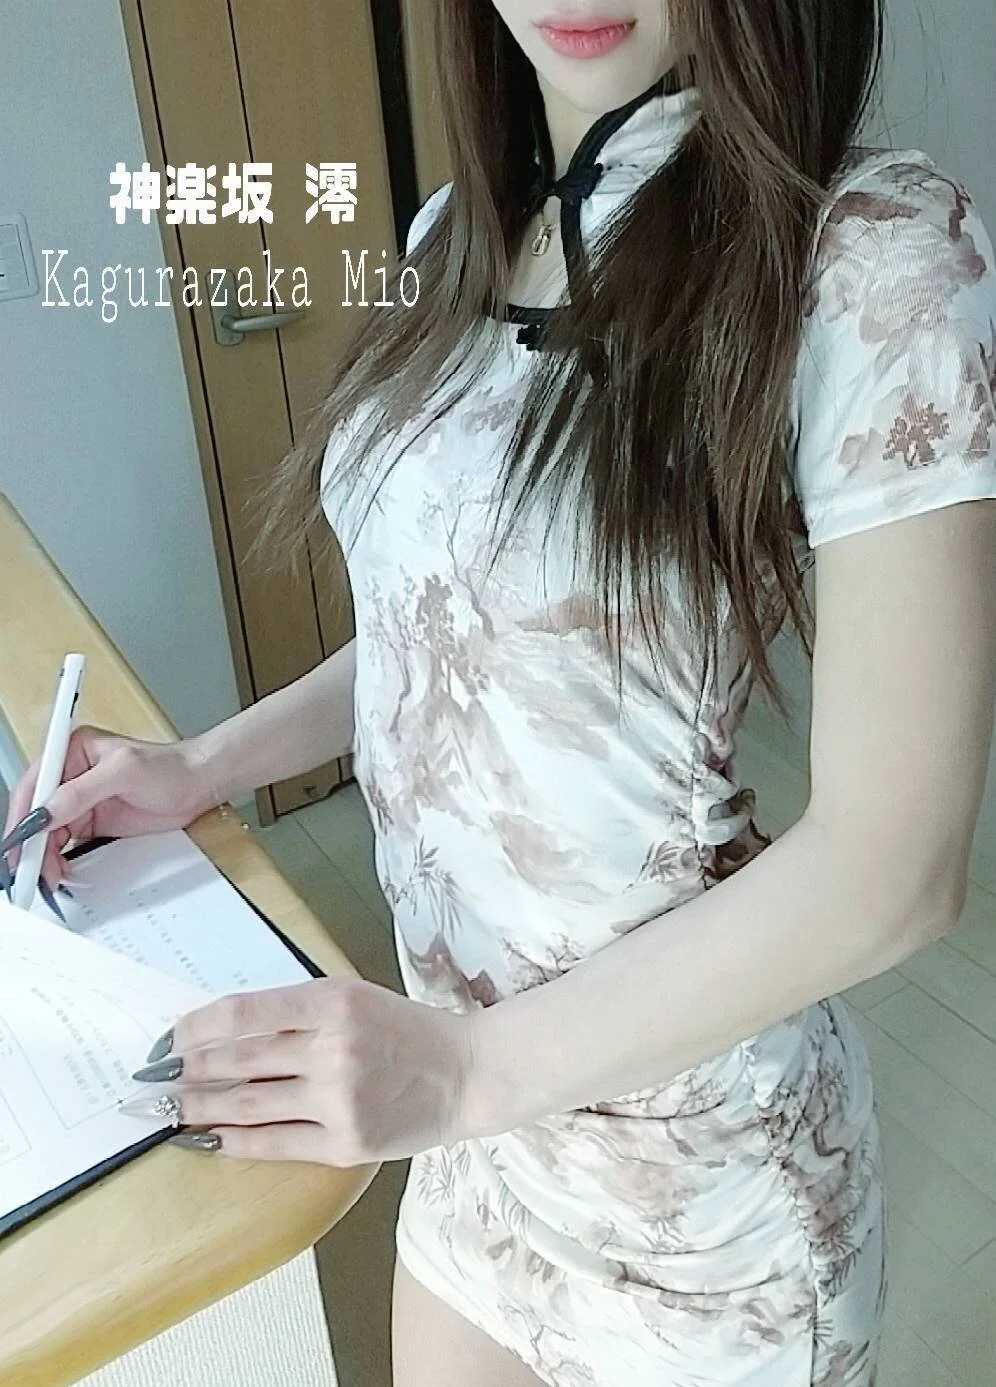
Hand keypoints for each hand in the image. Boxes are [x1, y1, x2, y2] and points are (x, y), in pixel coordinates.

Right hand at [3, 727, 221, 890]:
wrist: (199, 785)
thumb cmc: (170, 767)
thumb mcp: (124, 772)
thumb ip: (81, 792)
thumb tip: (47, 811)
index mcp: (72, 751)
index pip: (36, 784)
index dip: (23, 814)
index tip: (20, 838)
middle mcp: (71, 775)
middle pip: (38, 812)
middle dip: (30, 842)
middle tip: (28, 868)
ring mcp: (80, 801)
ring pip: (48, 832)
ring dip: (43, 855)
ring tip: (46, 876)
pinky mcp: (92, 822)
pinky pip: (65, 843)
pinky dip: (58, 859)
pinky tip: (59, 871)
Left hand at [134, 978, 478, 1164]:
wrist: (464, 1074)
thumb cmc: (403, 1029)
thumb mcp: (353, 996)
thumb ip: (296, 1009)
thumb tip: (222, 1028)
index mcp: (333, 1001)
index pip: (244, 1013)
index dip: (195, 1027)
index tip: (168, 1037)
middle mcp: (333, 1048)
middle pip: (238, 1061)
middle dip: (185, 1070)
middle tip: (153, 1077)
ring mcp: (339, 1100)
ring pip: (248, 1104)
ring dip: (199, 1107)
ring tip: (170, 1109)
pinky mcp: (345, 1143)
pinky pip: (274, 1143)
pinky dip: (232, 1142)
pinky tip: (207, 1139)